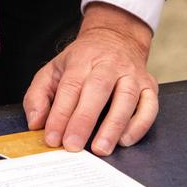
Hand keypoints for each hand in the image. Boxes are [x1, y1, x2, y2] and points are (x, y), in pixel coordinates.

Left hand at [23, 2, 158, 156]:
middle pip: (97, 90)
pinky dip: (140, 124)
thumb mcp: (53, 69)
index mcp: (82, 59)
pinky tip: (125, 140)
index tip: (52, 138)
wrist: (115, 37)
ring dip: (113, 125)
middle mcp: (109, 64)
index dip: (60, 114)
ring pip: (126, 98)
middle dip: (84, 120)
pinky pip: (149, 106)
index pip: (70, 86)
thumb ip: (38, 95)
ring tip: (100, 149)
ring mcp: (132, 74)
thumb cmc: (82, 61)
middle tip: (73, 146)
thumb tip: (36, 122)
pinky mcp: (150, 86)